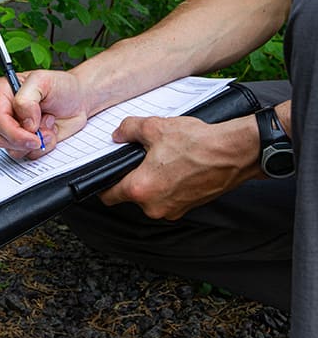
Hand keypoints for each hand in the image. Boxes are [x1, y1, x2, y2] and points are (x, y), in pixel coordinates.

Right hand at [0, 69, 89, 159]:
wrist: (78, 99)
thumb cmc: (60, 86)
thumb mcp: (43, 81)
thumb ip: (27, 99)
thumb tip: (25, 121)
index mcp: (1, 92)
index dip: (14, 129)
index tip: (33, 131)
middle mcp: (3, 111)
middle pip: (2, 137)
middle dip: (27, 138)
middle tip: (44, 129)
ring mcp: (13, 128)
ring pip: (13, 149)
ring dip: (37, 142)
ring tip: (49, 124)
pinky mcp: (24, 141)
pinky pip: (27, 155)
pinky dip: (43, 147)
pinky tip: (49, 132)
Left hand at [99, 114, 261, 219]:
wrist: (233, 154)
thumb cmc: (197, 143)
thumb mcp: (154, 127)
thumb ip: (128, 130)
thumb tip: (118, 135)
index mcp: (141, 189)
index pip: (108, 195)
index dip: (103, 183)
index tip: (105, 174)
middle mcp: (154, 206)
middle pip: (129, 195)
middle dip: (131, 176)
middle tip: (139, 157)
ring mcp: (172, 210)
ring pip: (149, 196)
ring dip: (150, 180)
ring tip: (162, 159)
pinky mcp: (186, 208)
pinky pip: (166, 197)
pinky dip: (166, 184)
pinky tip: (175, 166)